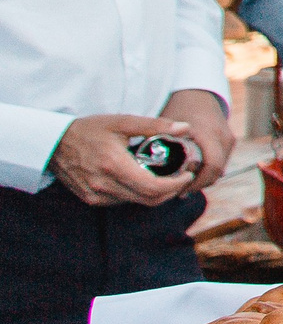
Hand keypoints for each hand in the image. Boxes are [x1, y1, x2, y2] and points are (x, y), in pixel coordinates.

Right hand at [48, 115, 197, 206]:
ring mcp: (96, 195)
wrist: (54, 143)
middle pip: (148, 199)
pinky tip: (142, 179)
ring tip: (165, 176)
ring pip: (136, 202)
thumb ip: (154, 125)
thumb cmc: (90, 129)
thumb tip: (185, 128)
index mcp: (114, 166)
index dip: (176, 184)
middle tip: (181, 176)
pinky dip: (137, 194)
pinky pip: (121, 201)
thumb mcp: (122, 121)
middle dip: (170, 191)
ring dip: (154, 193)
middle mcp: (104, 185)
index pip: (153, 187)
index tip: (187, 174)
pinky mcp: (90, 199)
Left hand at [158, 88, 234, 186]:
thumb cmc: (179, 108)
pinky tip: (193, 175)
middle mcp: (223, 136)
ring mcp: (229, 139)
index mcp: (208, 133)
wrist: (198, 93)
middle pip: (217, 171)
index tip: (180, 190)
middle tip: (180, 192)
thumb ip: (160, 142)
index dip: (198, 182)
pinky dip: (209, 170)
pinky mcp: (230, 141)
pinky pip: (221, 161)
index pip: (212, 166)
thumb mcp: (167, 124)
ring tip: (184, 185)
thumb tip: (148, 165)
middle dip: (200, 184)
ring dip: (204, 179)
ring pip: (220, 168)